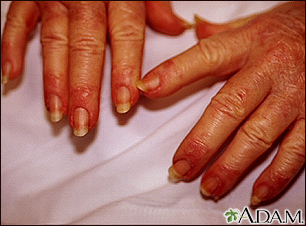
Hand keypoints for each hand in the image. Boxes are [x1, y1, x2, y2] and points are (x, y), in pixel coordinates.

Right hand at [1, 1, 190, 135]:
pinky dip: (10, 46)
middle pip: (86, 45)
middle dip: (85, 87)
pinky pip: (18, 20)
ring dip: (54, 79)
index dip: (124, 71)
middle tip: (85, 120)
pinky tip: (11, 74)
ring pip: (54, 40)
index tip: (123, 103)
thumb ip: (156, 5)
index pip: (125, 35)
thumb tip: (175, 28)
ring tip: (58, 112)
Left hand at [136, 1, 304, 204]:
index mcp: (248, 42)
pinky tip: (255, 192)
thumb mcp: (251, 24)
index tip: (146, 90)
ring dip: (231, 166)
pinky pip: (296, 150)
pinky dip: (276, 174)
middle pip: (229, 108)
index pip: (205, 57)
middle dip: (202, 142)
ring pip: (258, 135)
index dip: (174, 74)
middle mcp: (270, 68)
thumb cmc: (287, 28)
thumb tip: (190, 29)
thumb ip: (220, 33)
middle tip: (180, 168)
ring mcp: (294, 95)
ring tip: (209, 187)